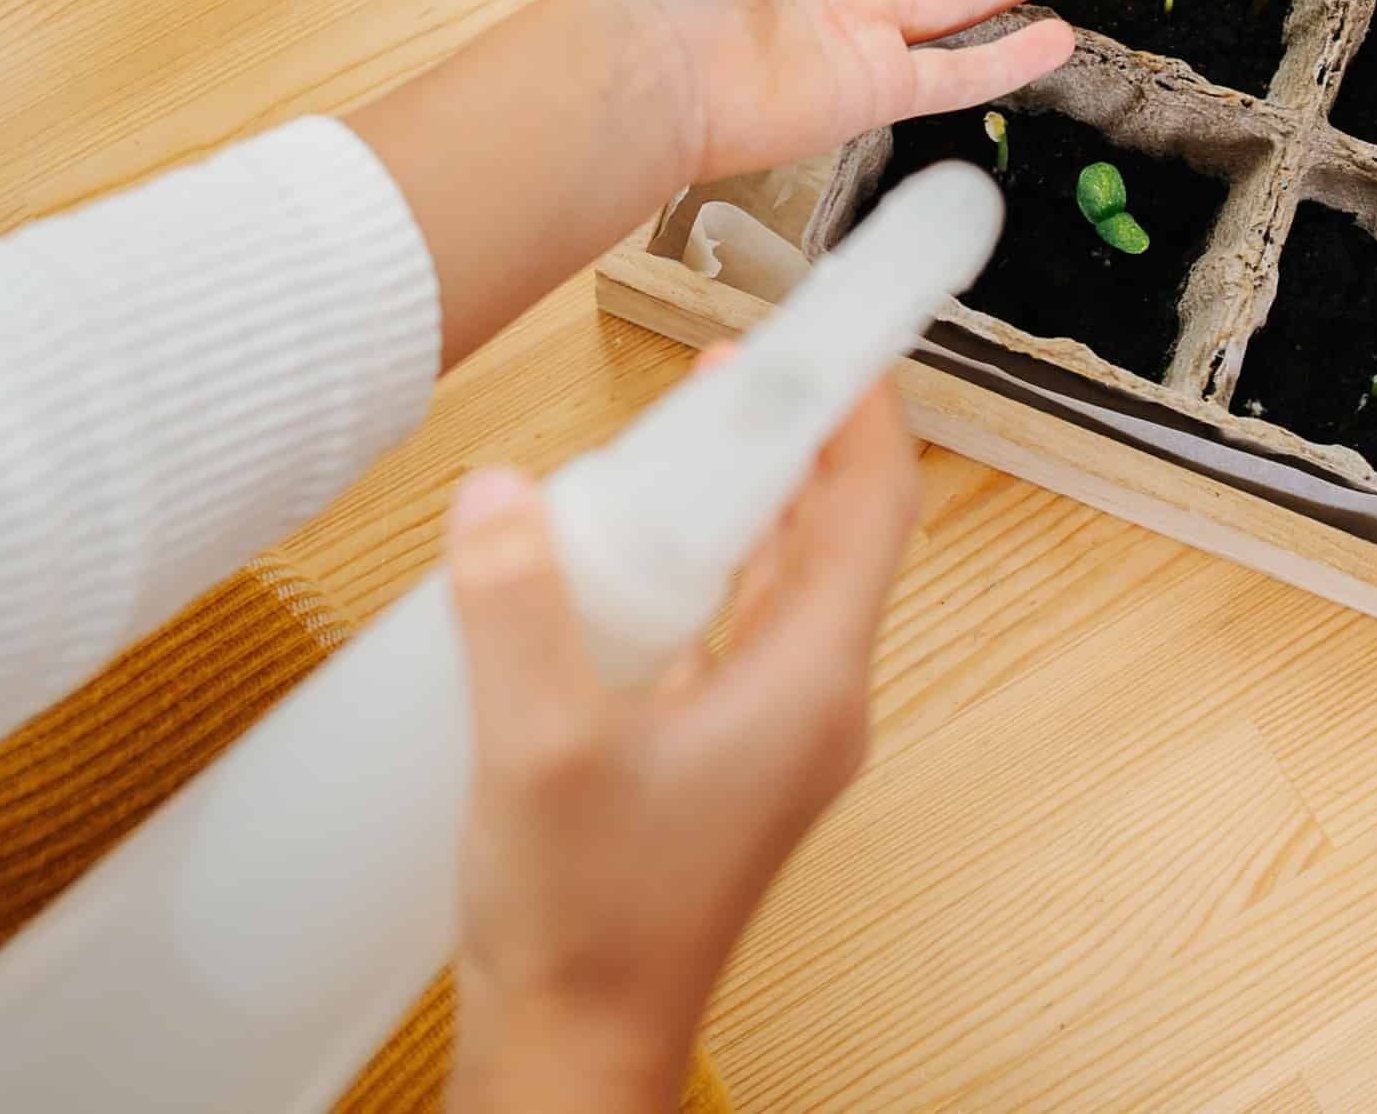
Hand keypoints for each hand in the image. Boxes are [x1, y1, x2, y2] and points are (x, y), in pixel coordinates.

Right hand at [442, 349, 920, 1113]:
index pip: (875, 505)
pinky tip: (631, 563)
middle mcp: (815, 702)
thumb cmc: (587, 928)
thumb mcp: (536, 748)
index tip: (828, 334)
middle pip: (837, 533)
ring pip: (788, 583)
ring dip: (745, 505)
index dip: (859, 407)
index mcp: (810, 683)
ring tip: (677, 446)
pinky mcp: (729, 760)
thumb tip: (502, 496)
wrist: (577, 1048)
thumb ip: (516, 608)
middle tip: (723, 376)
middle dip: (790, 440)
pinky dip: (706, 573)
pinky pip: (741, 632)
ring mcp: (776, 735)